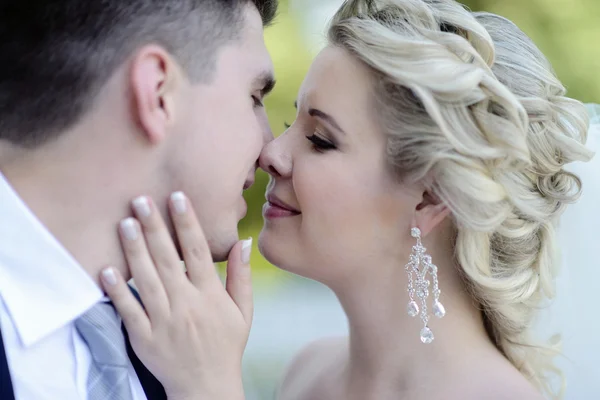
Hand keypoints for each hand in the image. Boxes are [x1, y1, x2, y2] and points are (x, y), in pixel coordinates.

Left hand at [100, 192, 252, 399]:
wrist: (207, 387)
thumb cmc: (226, 345)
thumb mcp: (244, 312)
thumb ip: (241, 276)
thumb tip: (242, 241)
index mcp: (210, 295)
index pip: (199, 252)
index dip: (187, 223)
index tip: (177, 198)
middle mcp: (186, 304)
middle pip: (168, 260)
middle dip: (154, 228)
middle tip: (141, 200)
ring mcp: (163, 321)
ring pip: (146, 280)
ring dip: (135, 251)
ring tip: (125, 222)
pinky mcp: (144, 338)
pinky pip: (128, 311)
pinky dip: (117, 291)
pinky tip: (106, 269)